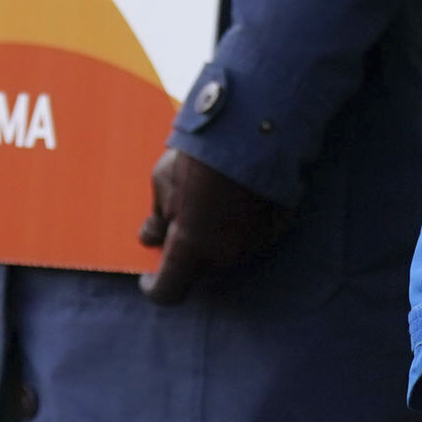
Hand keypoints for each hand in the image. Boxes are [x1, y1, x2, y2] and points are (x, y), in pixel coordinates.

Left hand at [138, 147, 291, 303]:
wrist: (252, 130)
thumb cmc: (199, 157)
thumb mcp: (163, 182)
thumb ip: (158, 217)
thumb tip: (151, 236)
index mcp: (190, 249)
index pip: (167, 291)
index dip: (153, 287)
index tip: (148, 278)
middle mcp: (223, 256)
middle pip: (197, 267)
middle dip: (185, 249)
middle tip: (180, 216)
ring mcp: (251, 245)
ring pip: (222, 252)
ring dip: (211, 236)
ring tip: (209, 197)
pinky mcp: (273, 230)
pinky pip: (245, 237)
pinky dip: (235, 226)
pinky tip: (232, 197)